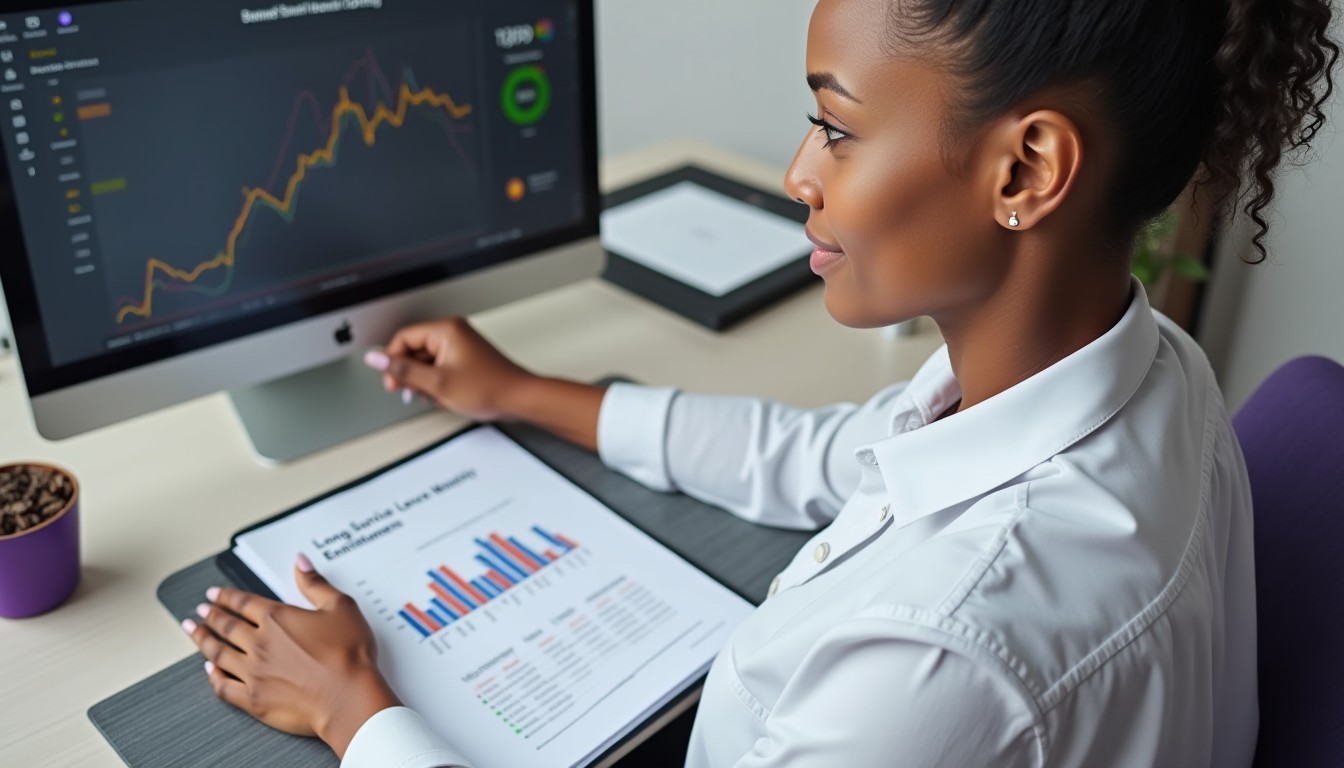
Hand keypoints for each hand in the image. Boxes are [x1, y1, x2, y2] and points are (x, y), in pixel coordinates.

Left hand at [183, 554, 399, 758]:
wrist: (348, 698)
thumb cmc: (348, 655)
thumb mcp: (341, 607)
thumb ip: (316, 584)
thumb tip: (300, 564)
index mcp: (277, 619)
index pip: (243, 602)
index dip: (225, 596)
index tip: (213, 594)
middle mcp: (260, 644)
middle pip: (226, 626)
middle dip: (210, 616)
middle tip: (200, 611)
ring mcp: (253, 672)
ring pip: (218, 653)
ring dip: (202, 640)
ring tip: (193, 632)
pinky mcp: (253, 699)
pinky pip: (223, 686)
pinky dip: (213, 676)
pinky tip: (209, 670)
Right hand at [364, 317, 533, 420]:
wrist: (520, 398)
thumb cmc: (490, 388)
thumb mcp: (437, 383)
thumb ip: (403, 371)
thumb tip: (376, 360)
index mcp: (446, 330)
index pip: (403, 338)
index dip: (392, 362)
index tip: (393, 382)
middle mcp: (453, 332)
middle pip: (414, 350)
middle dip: (412, 375)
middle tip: (415, 392)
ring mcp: (461, 345)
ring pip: (427, 362)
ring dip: (425, 382)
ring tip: (438, 396)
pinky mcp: (466, 358)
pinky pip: (440, 368)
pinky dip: (439, 384)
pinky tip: (447, 397)